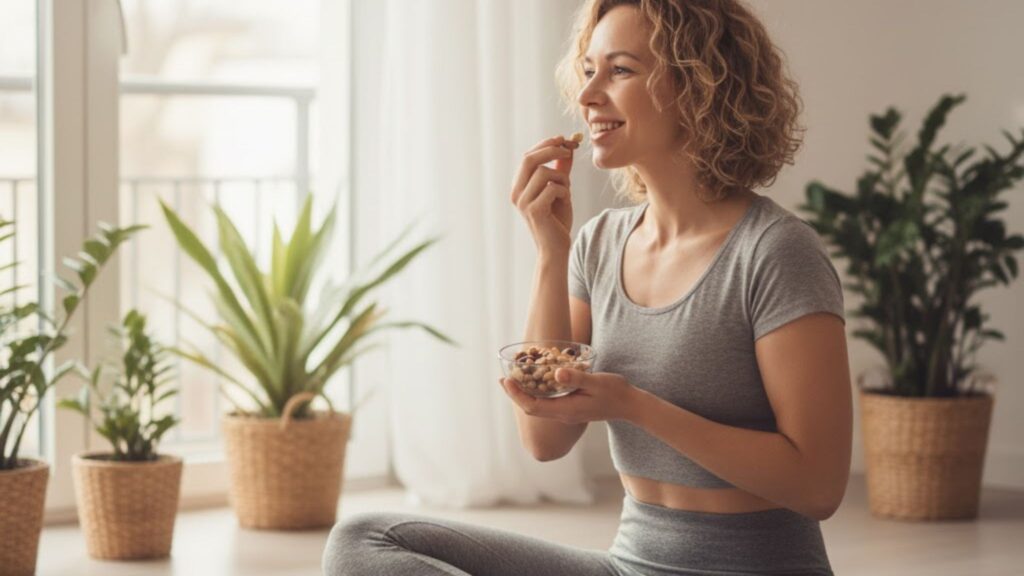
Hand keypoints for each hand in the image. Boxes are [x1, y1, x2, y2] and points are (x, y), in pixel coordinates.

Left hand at [499, 368, 640, 424]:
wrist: (630, 405)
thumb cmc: (615, 392)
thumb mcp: (597, 382)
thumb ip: (577, 378)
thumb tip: (556, 373)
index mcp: (566, 410)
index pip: (532, 406)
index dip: (517, 394)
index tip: (506, 380)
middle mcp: (563, 414)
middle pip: (531, 407)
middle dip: (515, 394)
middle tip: (503, 378)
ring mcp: (567, 412)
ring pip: (539, 405)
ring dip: (525, 393)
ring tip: (514, 379)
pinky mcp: (571, 407)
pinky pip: (548, 402)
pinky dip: (537, 392)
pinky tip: (537, 380)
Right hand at [510, 135, 577, 255]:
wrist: (556, 248)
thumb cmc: (557, 221)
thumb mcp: (560, 190)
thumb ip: (561, 170)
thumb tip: (567, 147)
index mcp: (519, 187)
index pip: (528, 157)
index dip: (545, 144)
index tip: (563, 139)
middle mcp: (516, 193)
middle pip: (530, 159)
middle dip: (551, 149)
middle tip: (569, 149)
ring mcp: (523, 202)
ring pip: (544, 173)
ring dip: (562, 178)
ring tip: (566, 191)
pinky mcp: (534, 210)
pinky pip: (552, 188)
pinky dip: (564, 192)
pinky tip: (564, 202)